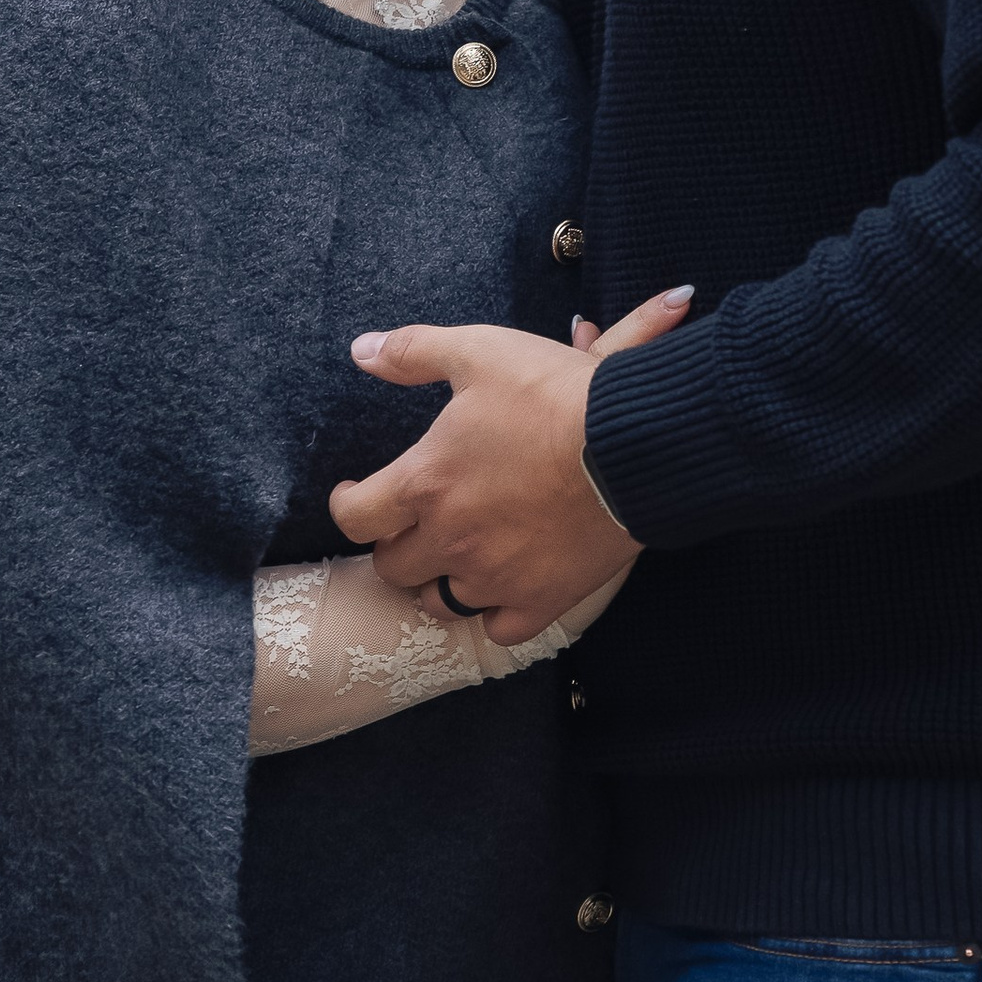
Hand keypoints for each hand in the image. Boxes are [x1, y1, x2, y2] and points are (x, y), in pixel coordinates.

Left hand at [331, 286, 690, 644]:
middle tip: (411, 526)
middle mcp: (451, 539)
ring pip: (440, 603)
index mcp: (426, 483)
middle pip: (393, 568)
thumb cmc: (553, 394)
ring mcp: (495, 577)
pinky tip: (501, 591)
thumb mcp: (479, 352)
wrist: (633, 443)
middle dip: (395, 546)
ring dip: (438, 582)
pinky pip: (499, 630)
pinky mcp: (540, 599)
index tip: (356, 497)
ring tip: (453, 559)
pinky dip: (494, 613)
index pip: (356, 517)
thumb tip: (361, 350)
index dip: (348, 506)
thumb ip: (413, 352)